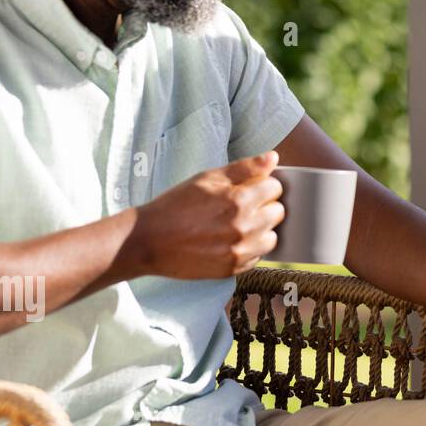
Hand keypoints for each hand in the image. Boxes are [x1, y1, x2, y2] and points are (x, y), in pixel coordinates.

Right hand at [126, 150, 284, 278]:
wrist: (148, 240)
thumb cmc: (176, 205)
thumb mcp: (207, 178)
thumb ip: (245, 168)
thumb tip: (273, 157)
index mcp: (240, 200)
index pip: (275, 188)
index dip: (262, 185)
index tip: (247, 189)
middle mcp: (244, 227)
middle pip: (278, 212)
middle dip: (264, 206)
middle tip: (240, 207)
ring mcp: (239, 251)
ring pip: (272, 238)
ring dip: (261, 230)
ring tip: (237, 225)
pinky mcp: (232, 269)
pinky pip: (257, 257)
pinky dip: (249, 249)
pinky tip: (229, 241)